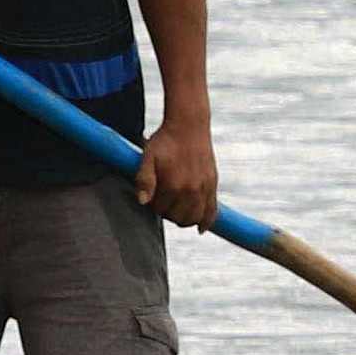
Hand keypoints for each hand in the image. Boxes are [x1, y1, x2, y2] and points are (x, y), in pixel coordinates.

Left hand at [135, 107, 220, 228]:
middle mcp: (191, 190)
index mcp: (173, 185)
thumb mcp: (148, 157)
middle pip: (177, 218)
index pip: (160, 210)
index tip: (152, 195)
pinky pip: (213, 210)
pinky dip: (207, 221)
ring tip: (177, 210)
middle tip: (163, 200)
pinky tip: (201, 229)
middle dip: (168, 213)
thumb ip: (144, 180)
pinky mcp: (213, 184)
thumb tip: (142, 202)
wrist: (189, 125)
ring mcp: (204, 188)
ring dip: (184, 219)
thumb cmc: (164, 141)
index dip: (153, 205)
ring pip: (194, 218)